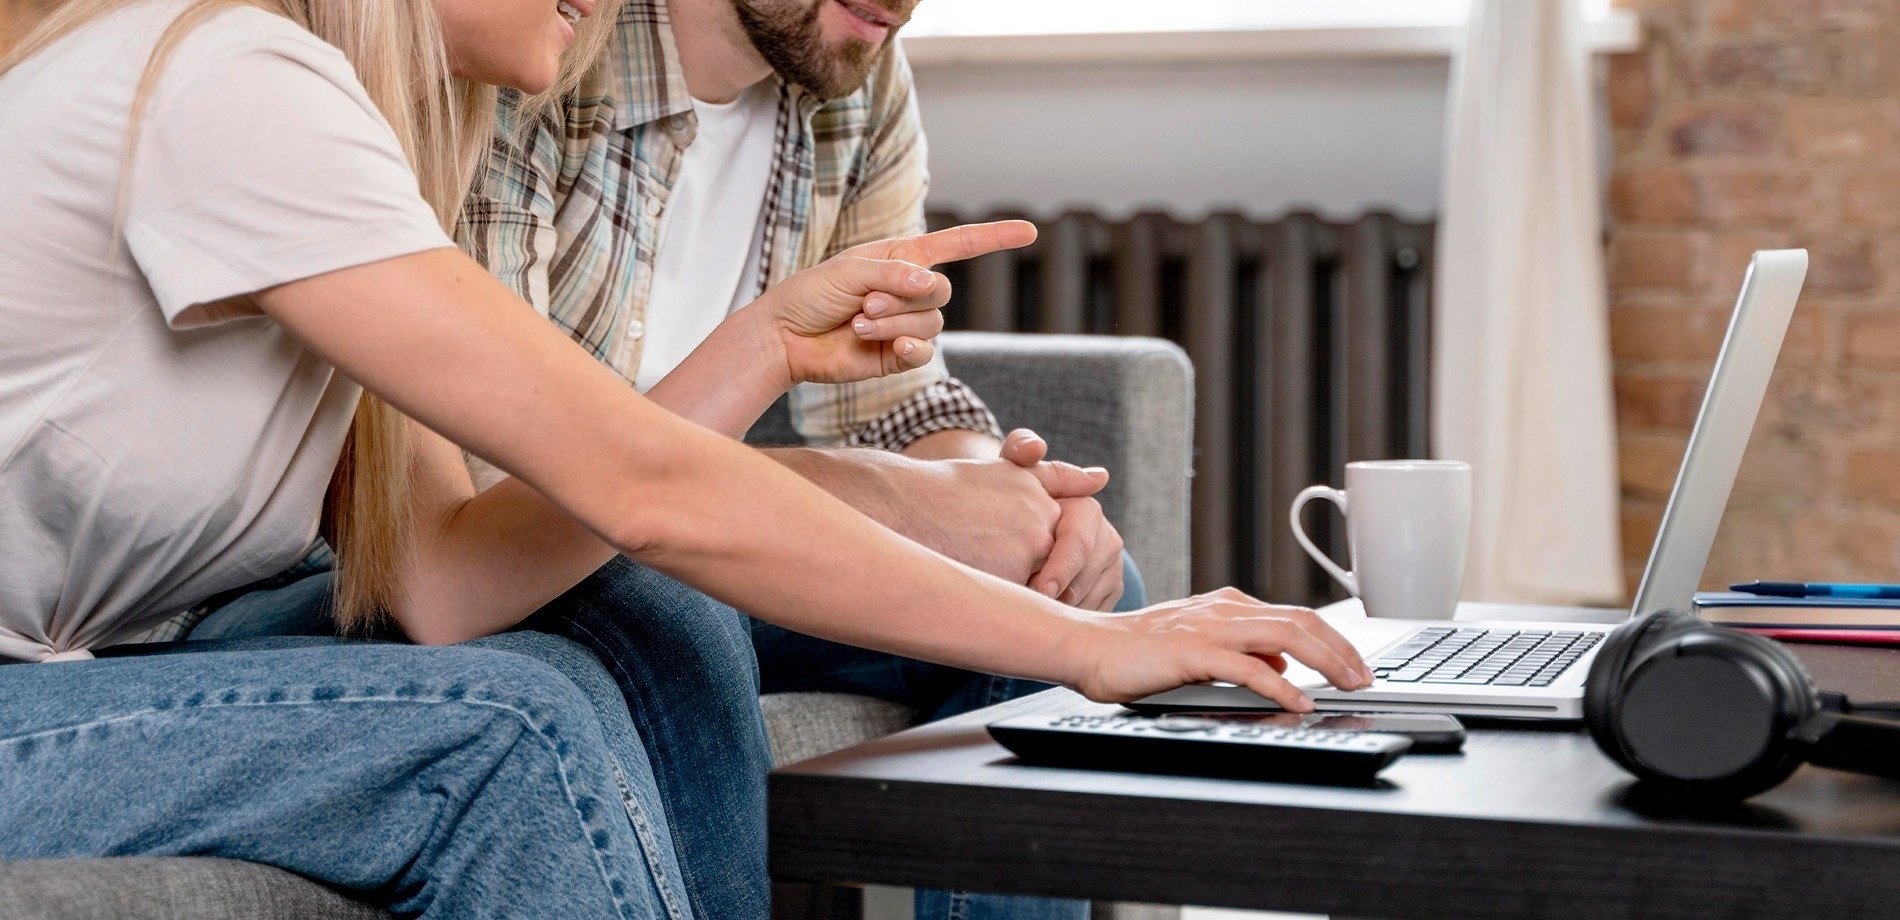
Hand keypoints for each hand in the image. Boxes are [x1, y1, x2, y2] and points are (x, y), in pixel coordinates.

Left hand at [741, 221, 1036, 386]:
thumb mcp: (850, 270)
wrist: (786, 337)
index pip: (959, 245)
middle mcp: (910, 290)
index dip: (994, 238)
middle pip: (941, 292)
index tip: (1030, 232)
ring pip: (931, 324)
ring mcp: (906, 325)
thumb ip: (893, 274)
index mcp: (903, 257)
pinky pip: (923, 352)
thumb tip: (931, 284)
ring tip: (859, 323)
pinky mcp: (897, 357)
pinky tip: (887, 348)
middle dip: (905, 298)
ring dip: (895, 323)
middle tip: (865, 303)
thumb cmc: (811, 293)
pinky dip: (908, 348)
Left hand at [1001, 430, 1124, 609]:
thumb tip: (1037, 446)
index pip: (1078, 541)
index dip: (1058, 567)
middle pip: (1087, 576)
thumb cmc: (1008, 500)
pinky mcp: (1109, 592)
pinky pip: (1094, 614)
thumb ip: (1018, 451)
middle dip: (1060, 596)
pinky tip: (1047, 622)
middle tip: (1033, 611)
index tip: (1037, 589)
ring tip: (1034, 617)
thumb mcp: (1009, 471)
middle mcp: (1107, 537)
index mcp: (1086, 509)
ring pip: (1092, 599)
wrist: (1015, 529)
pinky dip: (1071, 620)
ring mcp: (1111, 567)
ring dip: (1064, 611)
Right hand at [1064, 590, 1375, 708]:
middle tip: (1367, 678)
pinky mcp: (1192, 651)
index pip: (1295, 616)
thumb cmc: (1134, 653)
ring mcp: (1209, 627)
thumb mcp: (1199, 651)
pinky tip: (1300, 702)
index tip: (1357, 665)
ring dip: (1327, 660)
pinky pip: (1248, 667)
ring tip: (1350, 685)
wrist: (1085, 645)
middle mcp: (1224, 610)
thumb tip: (1282, 671)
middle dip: (1343, 649)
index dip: (1334, 640)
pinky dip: (1281, 687)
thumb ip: (1241, 656)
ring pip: (1286, 635)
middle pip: (1301, 620)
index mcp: (1228, 607)